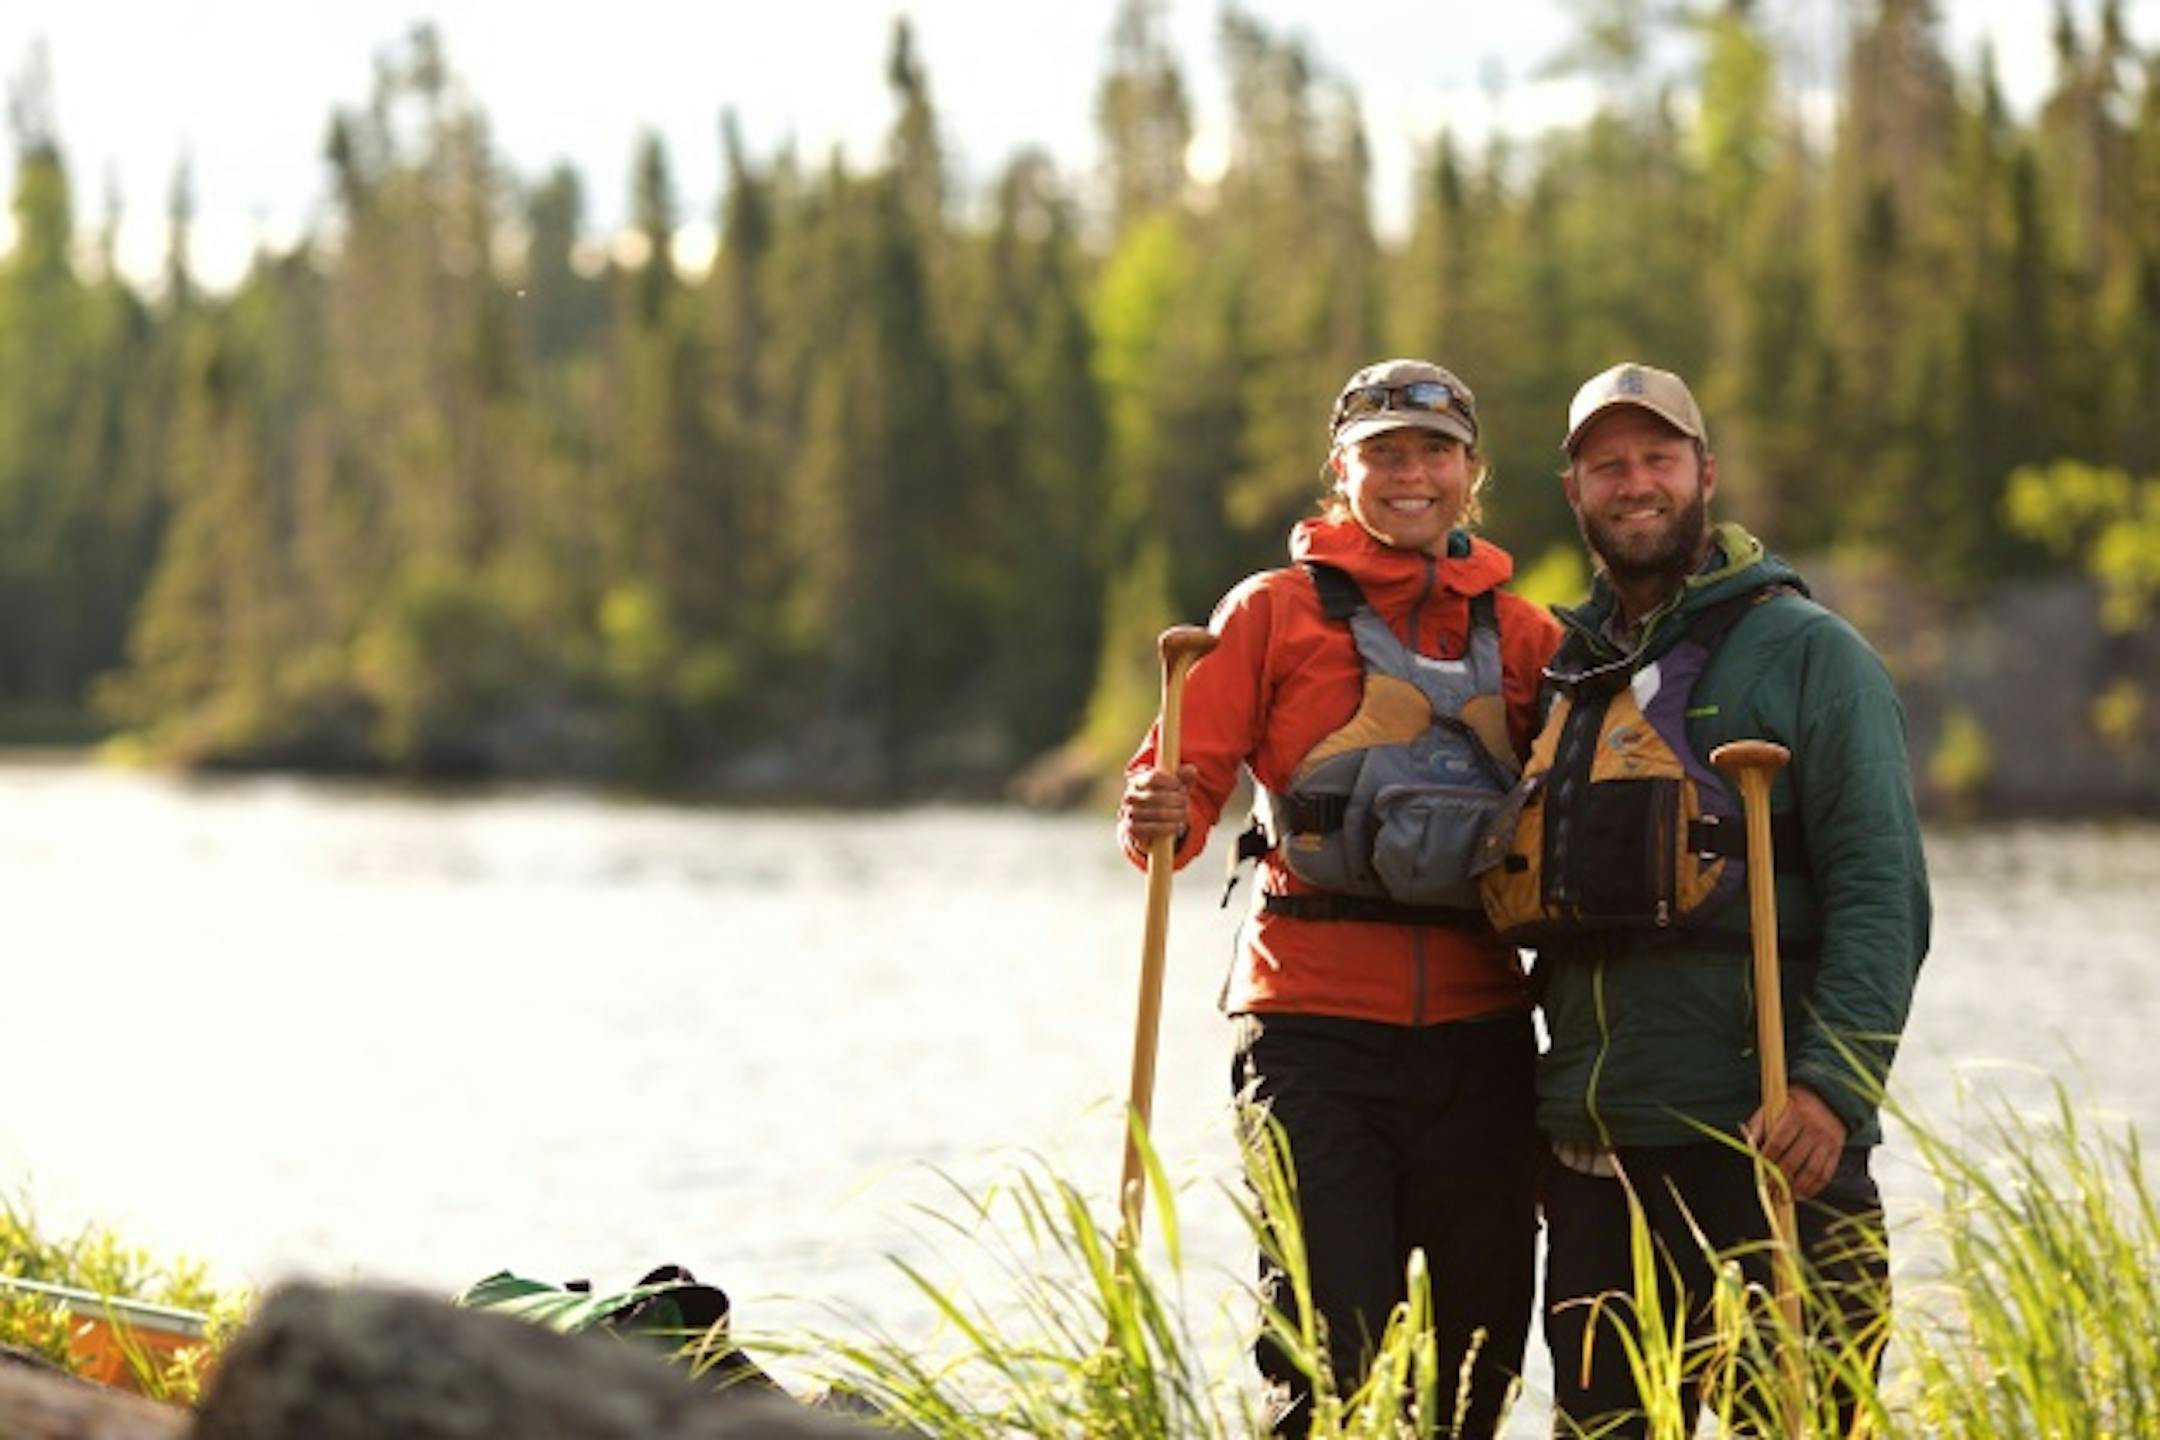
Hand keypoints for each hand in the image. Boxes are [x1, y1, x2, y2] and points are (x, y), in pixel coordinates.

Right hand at [1119, 763, 1197, 846]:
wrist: (1147, 824)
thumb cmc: (1163, 800)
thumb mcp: (1174, 788)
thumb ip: (1183, 778)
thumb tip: (1191, 769)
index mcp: (1137, 780)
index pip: (1152, 778)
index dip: (1169, 782)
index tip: (1181, 787)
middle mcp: (1130, 796)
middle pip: (1154, 797)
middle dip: (1175, 800)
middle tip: (1186, 802)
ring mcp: (1129, 813)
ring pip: (1155, 813)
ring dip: (1175, 814)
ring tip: (1185, 814)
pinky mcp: (1131, 829)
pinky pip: (1149, 829)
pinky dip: (1167, 828)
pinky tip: (1177, 826)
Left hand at [1743, 1085, 1845, 1199]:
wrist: (1830, 1097)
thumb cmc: (1795, 1102)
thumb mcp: (1775, 1104)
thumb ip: (1760, 1123)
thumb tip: (1749, 1146)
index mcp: (1796, 1114)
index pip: (1779, 1141)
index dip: (1768, 1159)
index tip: (1759, 1171)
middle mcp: (1814, 1128)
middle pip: (1794, 1159)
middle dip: (1779, 1178)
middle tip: (1769, 1190)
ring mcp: (1827, 1140)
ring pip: (1811, 1170)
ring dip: (1796, 1187)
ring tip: (1784, 1197)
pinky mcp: (1837, 1150)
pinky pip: (1826, 1173)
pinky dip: (1814, 1187)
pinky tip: (1802, 1194)